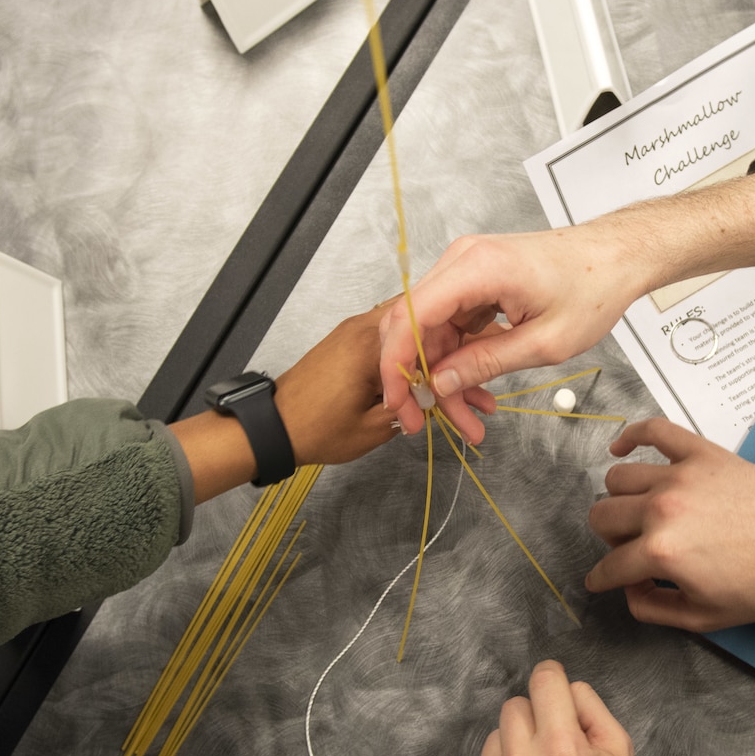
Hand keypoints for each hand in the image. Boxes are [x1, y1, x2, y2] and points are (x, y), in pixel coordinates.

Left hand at [278, 302, 495, 462]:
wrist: (270, 425)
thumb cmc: (315, 428)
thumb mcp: (372, 427)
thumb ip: (412, 405)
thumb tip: (442, 396)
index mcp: (372, 343)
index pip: (432, 340)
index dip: (460, 366)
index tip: (481, 389)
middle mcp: (366, 327)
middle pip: (429, 341)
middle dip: (459, 373)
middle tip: (483, 404)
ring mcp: (359, 333)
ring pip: (417, 348)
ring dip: (442, 375)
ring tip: (469, 409)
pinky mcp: (353, 345)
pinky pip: (397, 352)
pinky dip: (419, 372)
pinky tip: (437, 393)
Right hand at [378, 170, 754, 435]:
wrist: (618, 256)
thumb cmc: (594, 288)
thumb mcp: (544, 343)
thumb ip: (486, 362)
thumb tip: (441, 384)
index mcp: (476, 268)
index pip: (409, 318)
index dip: (397, 366)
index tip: (402, 405)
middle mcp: (462, 261)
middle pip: (416, 327)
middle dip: (420, 380)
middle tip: (429, 424)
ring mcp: (468, 269)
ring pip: (434, 332)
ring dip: (446, 377)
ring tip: (470, 419)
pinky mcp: (478, 281)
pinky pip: (455, 325)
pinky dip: (462, 358)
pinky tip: (478, 391)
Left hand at [455, 660, 637, 755]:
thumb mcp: (621, 755)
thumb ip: (593, 709)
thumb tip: (564, 686)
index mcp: (563, 748)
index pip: (543, 680)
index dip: (553, 683)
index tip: (554, 697)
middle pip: (513, 707)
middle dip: (534, 722)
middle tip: (551, 751)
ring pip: (492, 739)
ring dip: (511, 751)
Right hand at [585, 418, 754, 630]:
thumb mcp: (702, 617)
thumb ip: (652, 608)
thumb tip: (629, 591)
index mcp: (661, 553)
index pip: (609, 566)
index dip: (601, 579)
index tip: (602, 580)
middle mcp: (663, 510)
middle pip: (603, 516)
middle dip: (611, 540)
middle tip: (633, 549)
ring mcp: (681, 476)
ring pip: (619, 478)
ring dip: (622, 500)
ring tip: (641, 513)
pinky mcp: (701, 454)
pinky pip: (654, 430)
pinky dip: (630, 436)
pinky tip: (621, 449)